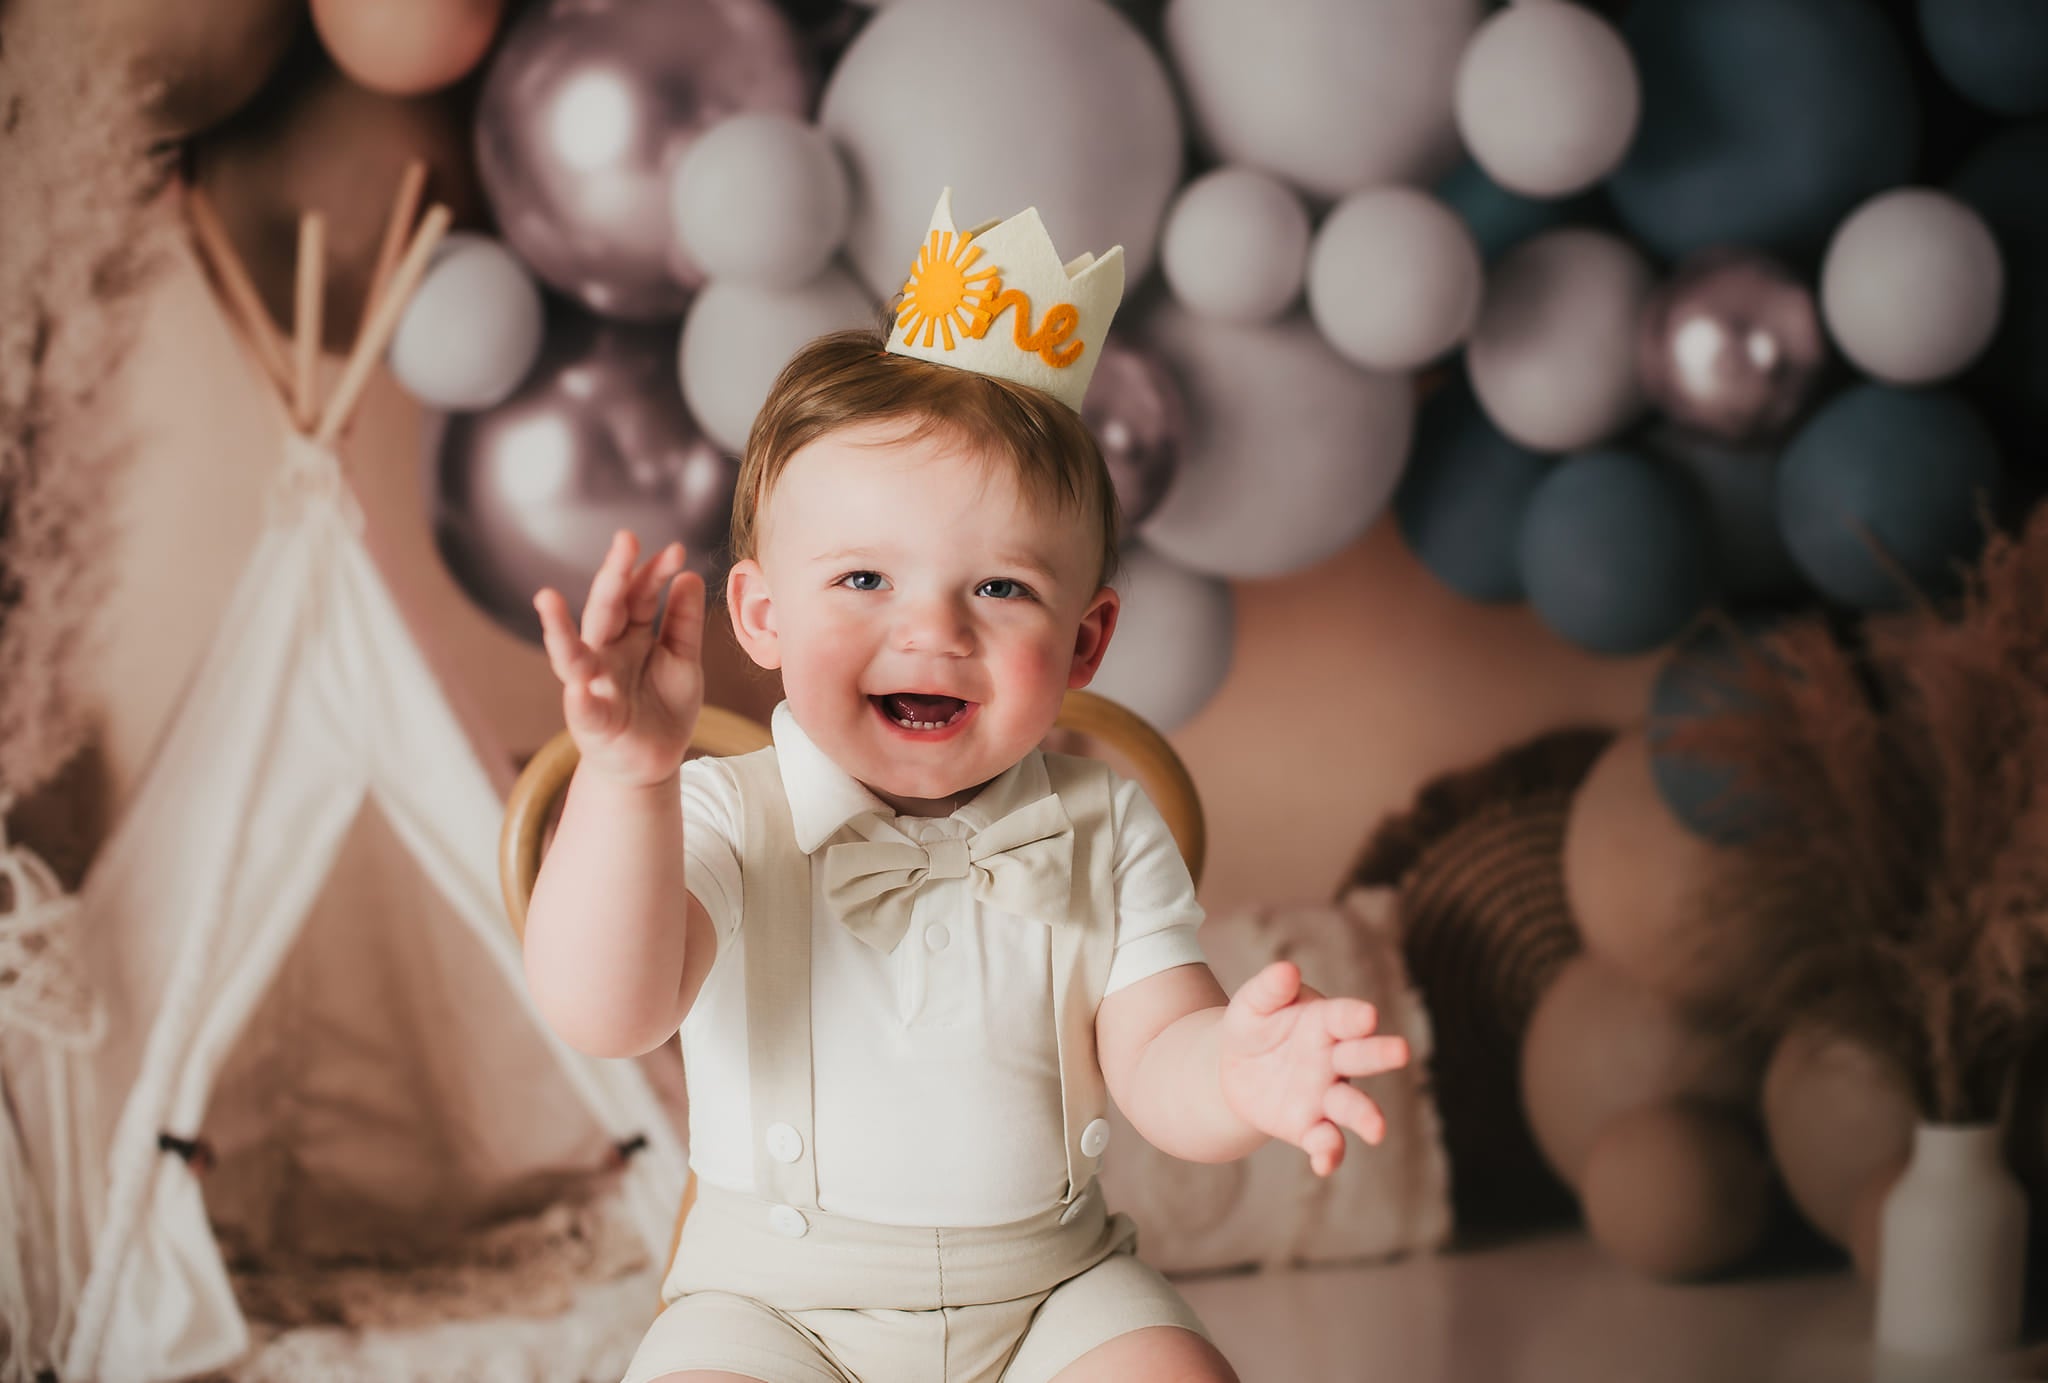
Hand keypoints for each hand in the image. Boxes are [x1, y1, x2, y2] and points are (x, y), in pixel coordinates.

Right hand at [534, 530, 705, 787]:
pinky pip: (583, 710)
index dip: (653, 572)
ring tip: (546, 599)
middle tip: (624, 540)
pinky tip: (580, 688)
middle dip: (613, 576)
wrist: (653, 761)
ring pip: (572, 654)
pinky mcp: (592, 723)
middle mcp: (605, 653)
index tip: (675, 549)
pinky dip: (580, 699)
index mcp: (628, 635)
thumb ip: (683, 622)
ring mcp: (592, 686)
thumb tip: (688, 575)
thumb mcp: (683, 660)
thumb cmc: (663, 705)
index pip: (638, 595)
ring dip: (558, 628)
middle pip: (604, 610)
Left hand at [1217, 961, 1410, 1176]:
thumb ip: (1268, 989)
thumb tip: (1285, 970)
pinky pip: (1325, 1141)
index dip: (1354, 1016)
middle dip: (1379, 1054)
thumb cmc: (1254, 1027)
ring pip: (1352, 1105)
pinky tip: (1324, 1162)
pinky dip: (1328, 1152)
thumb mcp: (1252, 1005)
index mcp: (1324, 1022)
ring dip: (1365, 1115)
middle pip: (1360, 1056)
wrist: (1235, 1070)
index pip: (1343, 1017)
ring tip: (1376, 1129)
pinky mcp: (1310, 1127)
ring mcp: (1326, 1095)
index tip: (1367, 1016)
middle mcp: (1334, 1059)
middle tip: (1400, 1051)